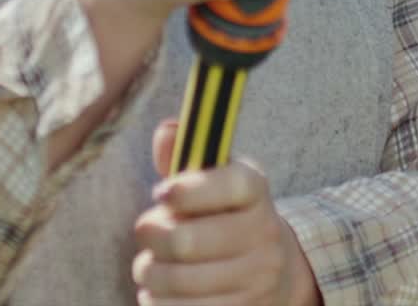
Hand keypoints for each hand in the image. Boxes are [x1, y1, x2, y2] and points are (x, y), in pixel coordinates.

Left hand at [133, 119, 319, 305]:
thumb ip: (185, 159)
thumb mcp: (214, 183)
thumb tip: (166, 130)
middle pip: (187, 241)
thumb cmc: (225, 217)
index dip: (190, 189)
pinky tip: (159, 292)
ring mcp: (255, 279)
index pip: (231, 185)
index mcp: (256, 190)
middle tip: (144, 230)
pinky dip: (157, 302)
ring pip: (177, 281)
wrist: (272, 271)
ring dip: (148, 272)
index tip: (161, 191)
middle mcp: (263, 234)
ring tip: (147, 264)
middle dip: (152, 235)